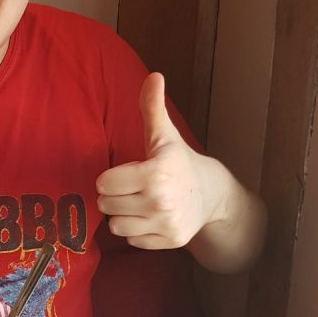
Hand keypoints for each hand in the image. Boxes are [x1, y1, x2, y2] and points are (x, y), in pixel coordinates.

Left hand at [95, 73, 214, 249]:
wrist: (213, 194)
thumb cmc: (179, 162)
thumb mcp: (164, 135)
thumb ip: (152, 107)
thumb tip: (154, 75)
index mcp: (156, 172)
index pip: (104, 183)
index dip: (111, 177)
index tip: (127, 173)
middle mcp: (161, 200)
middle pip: (107, 205)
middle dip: (115, 196)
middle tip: (134, 188)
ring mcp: (166, 223)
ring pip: (116, 225)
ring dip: (123, 215)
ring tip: (140, 203)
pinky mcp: (170, 241)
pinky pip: (132, 240)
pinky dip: (137, 230)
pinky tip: (151, 217)